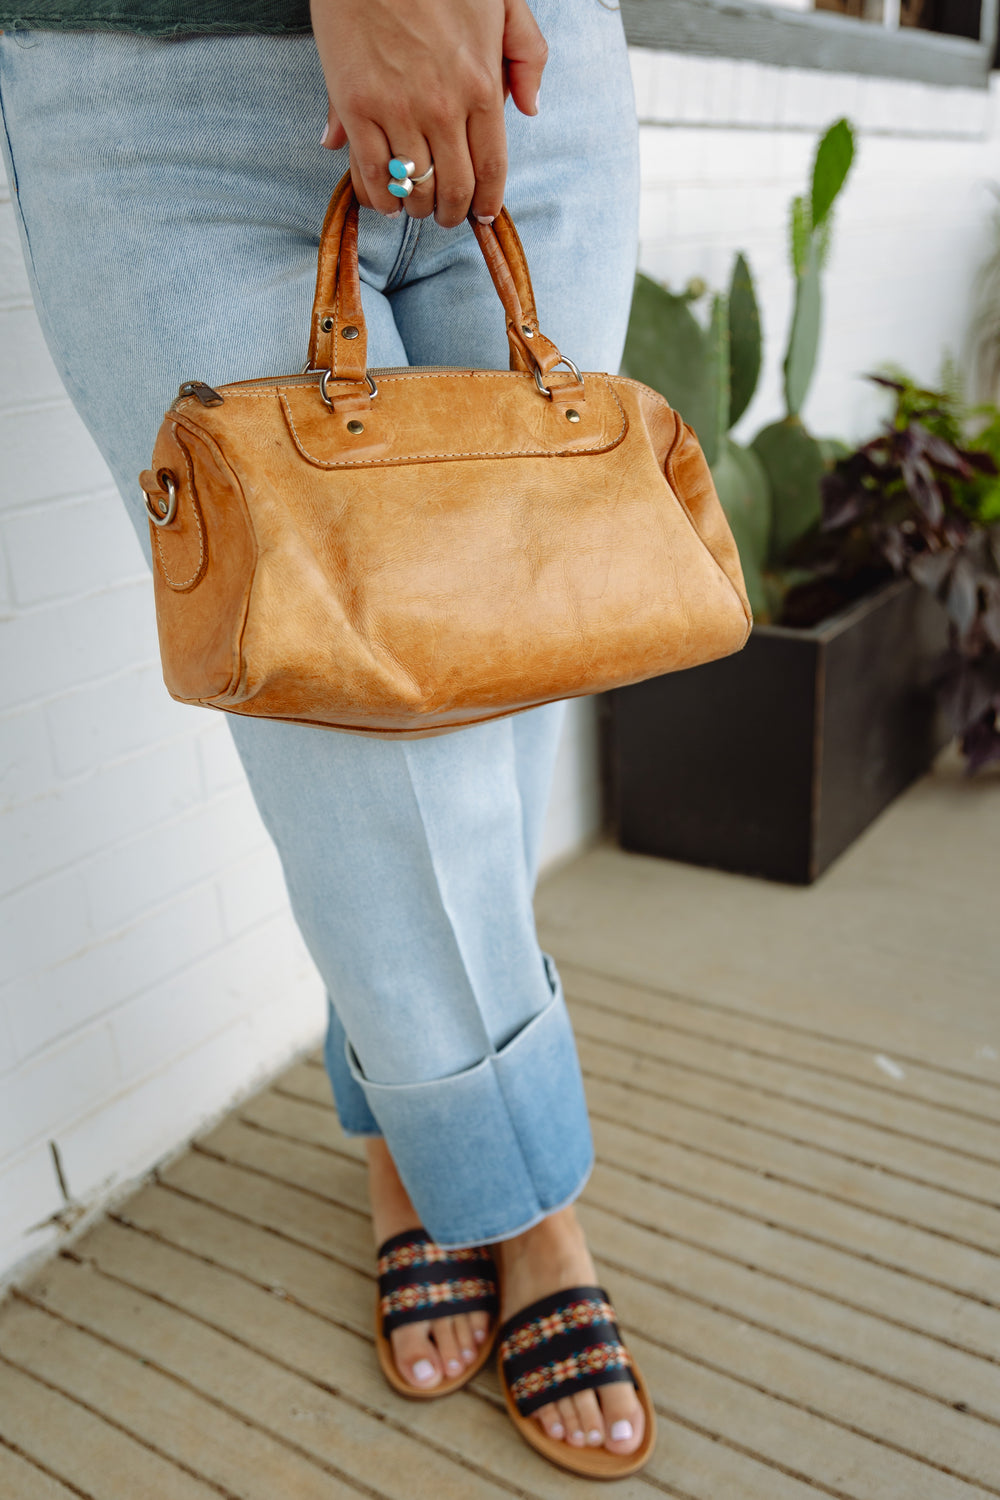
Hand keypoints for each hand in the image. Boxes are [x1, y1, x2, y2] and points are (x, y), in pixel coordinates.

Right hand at [311, 0, 547, 226]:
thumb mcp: (503, 4)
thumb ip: (526, 55)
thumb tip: (529, 109)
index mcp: (482, 86)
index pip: (491, 168)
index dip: (487, 202)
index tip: (481, 214)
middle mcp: (443, 107)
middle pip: (454, 188)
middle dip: (453, 213)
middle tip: (448, 215)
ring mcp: (398, 110)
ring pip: (414, 188)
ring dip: (418, 208)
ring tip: (418, 206)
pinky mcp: (356, 107)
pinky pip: (372, 174)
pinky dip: (380, 198)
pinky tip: (387, 202)